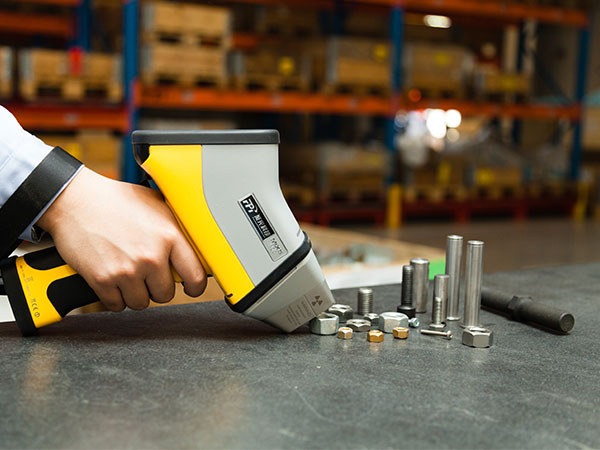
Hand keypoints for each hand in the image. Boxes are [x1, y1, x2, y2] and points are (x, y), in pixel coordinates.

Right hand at [37, 167, 206, 310]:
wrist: (75, 200)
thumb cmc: (115, 200)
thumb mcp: (156, 204)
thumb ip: (175, 227)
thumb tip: (193, 242)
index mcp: (169, 235)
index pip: (195, 275)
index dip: (195, 286)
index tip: (190, 287)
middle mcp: (151, 255)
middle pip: (166, 294)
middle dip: (157, 286)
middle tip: (146, 273)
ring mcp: (127, 270)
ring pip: (141, 303)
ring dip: (135, 293)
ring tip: (128, 274)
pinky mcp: (103, 280)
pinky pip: (117, 305)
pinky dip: (114, 297)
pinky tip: (112, 279)